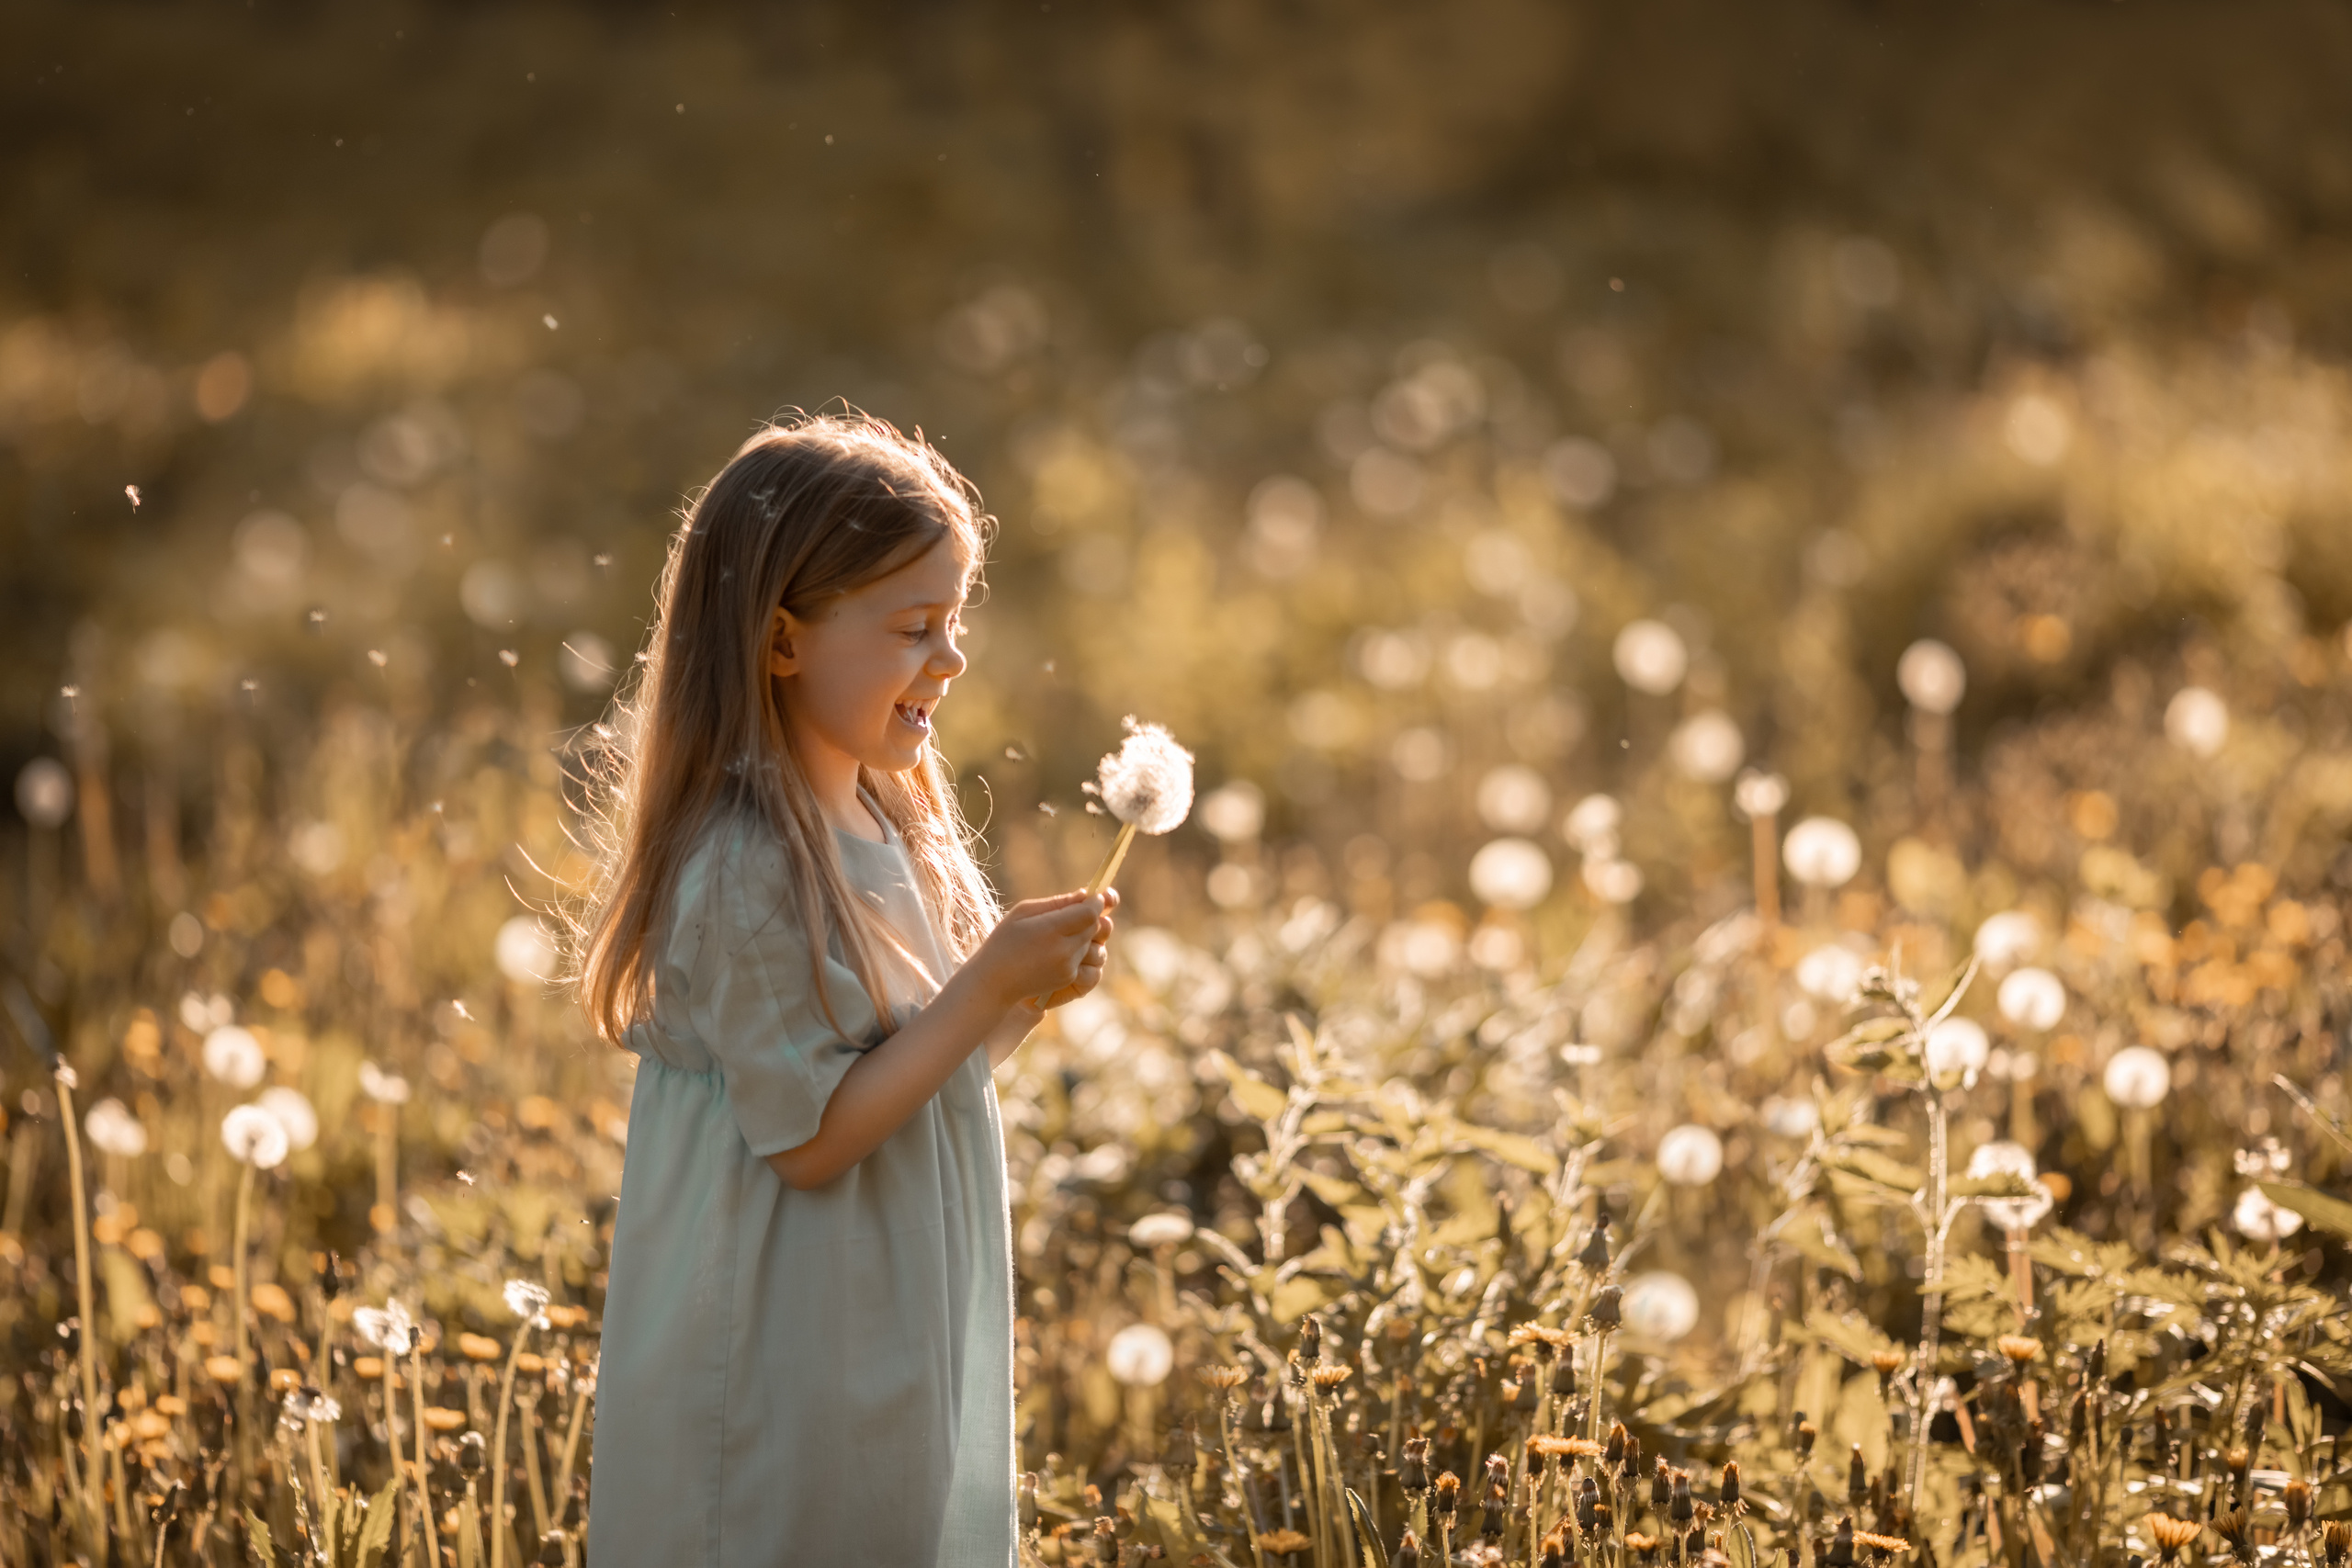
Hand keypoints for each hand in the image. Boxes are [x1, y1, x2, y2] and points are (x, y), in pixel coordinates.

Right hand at [969, 888, 1114, 1010]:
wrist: (994, 980)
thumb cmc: (1004, 940)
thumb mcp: (1023, 912)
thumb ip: (1057, 902)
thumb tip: (1085, 895)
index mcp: (1051, 930)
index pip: (1090, 912)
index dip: (1096, 902)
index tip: (1094, 896)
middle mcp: (1065, 951)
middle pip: (1095, 927)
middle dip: (1091, 917)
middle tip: (1077, 912)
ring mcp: (1069, 968)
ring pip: (1096, 945)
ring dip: (1088, 937)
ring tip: (1069, 933)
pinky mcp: (1070, 980)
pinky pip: (1090, 962)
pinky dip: (1083, 953)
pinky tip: (1066, 949)